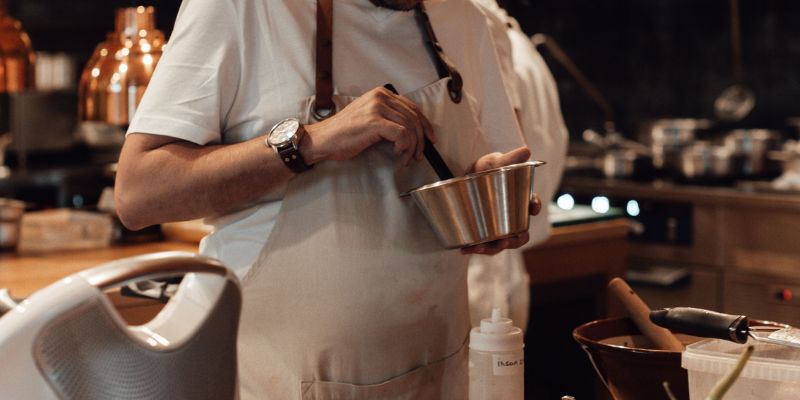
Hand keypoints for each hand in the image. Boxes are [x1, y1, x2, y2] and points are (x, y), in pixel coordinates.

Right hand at [302, 86, 435, 165]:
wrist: (323, 140)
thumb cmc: (344, 134)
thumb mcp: (369, 118)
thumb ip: (388, 117)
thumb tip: (412, 131)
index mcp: (380, 94)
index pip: (412, 107)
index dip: (425, 124)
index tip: (429, 139)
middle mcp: (380, 96)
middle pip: (414, 117)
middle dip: (421, 139)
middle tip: (419, 154)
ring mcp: (377, 107)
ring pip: (410, 127)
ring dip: (412, 147)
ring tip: (407, 158)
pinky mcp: (374, 121)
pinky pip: (402, 134)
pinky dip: (404, 146)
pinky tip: (397, 153)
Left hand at [461, 146, 542, 255]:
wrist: (463, 177)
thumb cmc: (485, 168)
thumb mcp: (494, 161)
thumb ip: (508, 159)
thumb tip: (526, 151)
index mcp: (519, 200)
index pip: (532, 207)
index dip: (534, 208)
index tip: (532, 209)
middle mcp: (511, 217)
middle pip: (519, 234)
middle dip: (513, 241)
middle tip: (503, 241)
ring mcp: (497, 226)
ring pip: (501, 244)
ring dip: (491, 249)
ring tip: (478, 247)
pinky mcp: (483, 233)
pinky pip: (483, 246)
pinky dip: (474, 249)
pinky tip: (464, 248)